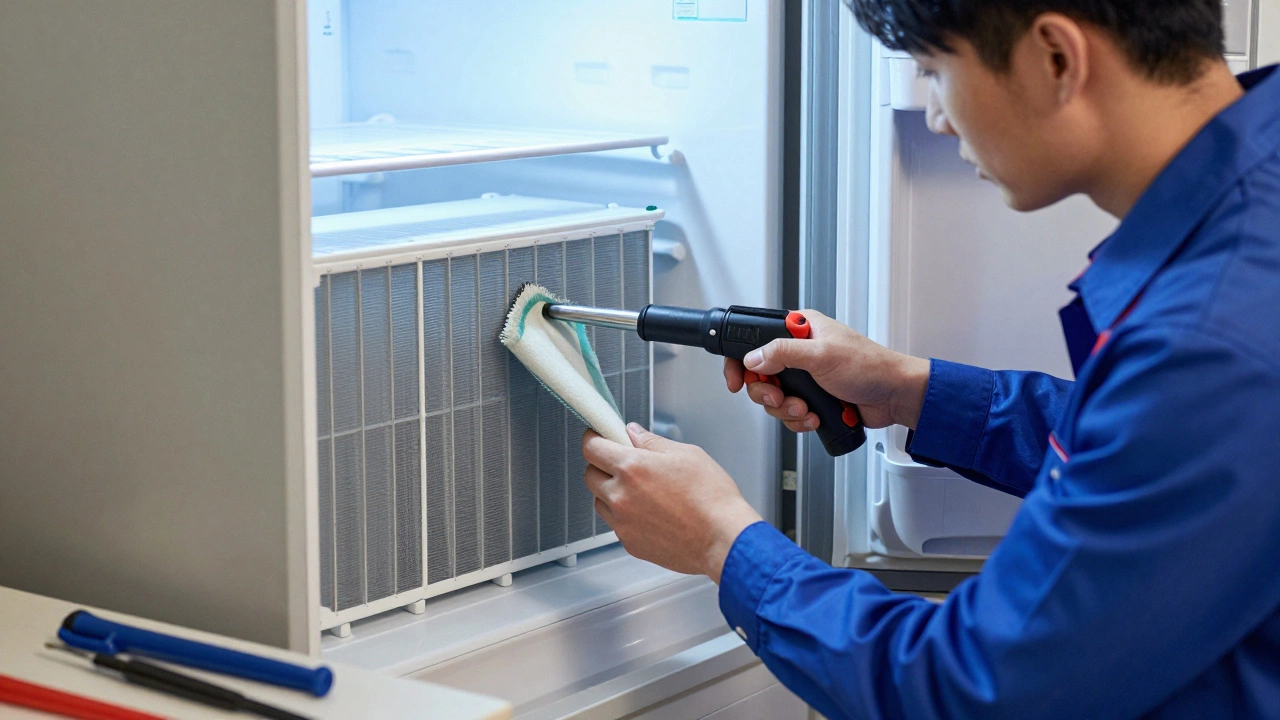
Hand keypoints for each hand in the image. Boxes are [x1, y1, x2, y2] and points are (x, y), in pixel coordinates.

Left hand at [582, 424, 762, 583]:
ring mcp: (622, 523)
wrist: (723, 539)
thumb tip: (633, 434)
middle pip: (590, 475)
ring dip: (612, 493)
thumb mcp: (686, 454)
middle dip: (602, 466)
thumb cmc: (711, 497)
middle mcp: (620, 496)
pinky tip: (651, 513)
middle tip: (624, 464)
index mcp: (631, 467)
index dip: (594, 439)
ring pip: (600, 501)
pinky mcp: (630, 543)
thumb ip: (652, 442)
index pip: (592, 448)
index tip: (599, 438)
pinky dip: (626, 516)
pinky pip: (616, 524)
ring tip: (642, 492)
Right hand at [723, 310, 930, 430]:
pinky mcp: (813, 398)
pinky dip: (799, 420)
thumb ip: (782, 354)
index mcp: (800, 330)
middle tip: (781, 399)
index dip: (741, 362)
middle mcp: (800, 352)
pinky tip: (814, 417)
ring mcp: (806, 377)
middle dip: (769, 394)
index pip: (756, 341)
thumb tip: (753, 358)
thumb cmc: (869, 366)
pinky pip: (790, 413)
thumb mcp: (821, 355)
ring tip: (805, 409)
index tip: (737, 381)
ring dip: (787, 410)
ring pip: (774, 399)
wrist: (893, 396)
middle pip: (760, 376)